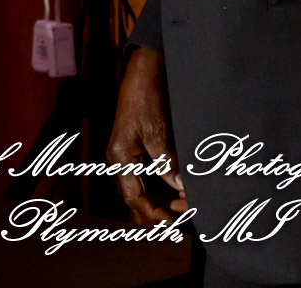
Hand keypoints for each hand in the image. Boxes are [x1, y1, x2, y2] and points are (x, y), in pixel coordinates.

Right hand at [107, 47, 185, 224]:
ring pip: (136, 189)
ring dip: (154, 204)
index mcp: (119, 156)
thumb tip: (182, 189)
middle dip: (151, 214)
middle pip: (132, 197)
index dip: (152, 214)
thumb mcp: (157, 133)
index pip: (133, 197)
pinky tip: (169, 195)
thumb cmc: (146, 99)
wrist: (143, 74)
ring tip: (174, 214)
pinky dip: (155, 190)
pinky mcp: (133, 148)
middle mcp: (118, 158)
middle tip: (174, 227)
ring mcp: (124, 153)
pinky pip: (141, 177)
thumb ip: (167, 163)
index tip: (172, 224)